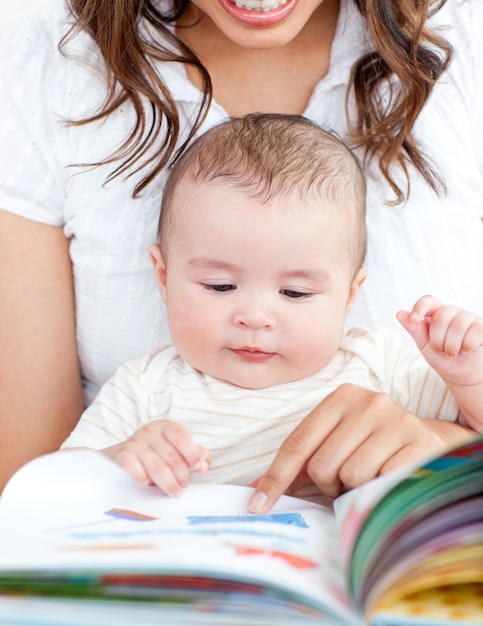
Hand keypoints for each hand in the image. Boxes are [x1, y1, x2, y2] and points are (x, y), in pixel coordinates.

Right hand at [102, 420, 210, 496]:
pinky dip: (140, 475)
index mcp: (166, 427)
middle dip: (181, 475)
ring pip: (156, 466)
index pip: (181, 436)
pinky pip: (131, 465)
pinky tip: (146, 482)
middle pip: (171, 456)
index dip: (192, 452)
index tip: (198, 468)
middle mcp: (150, 432)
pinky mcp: (121, 455)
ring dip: (168, 482)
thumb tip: (204, 465)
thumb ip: (195, 455)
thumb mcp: (177, 450)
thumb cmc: (156, 455)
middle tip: (184, 486)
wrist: (122, 457)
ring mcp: (134, 442)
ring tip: (175, 492)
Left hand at [248, 384, 474, 512]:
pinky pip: (380, 483)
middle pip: (322, 465)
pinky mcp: (419, 443)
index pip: (297, 443)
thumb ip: (302, 460)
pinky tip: (387, 478)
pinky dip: (377, 490)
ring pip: (350, 476)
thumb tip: (258, 491)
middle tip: (345, 480)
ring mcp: (396, 421)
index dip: (275, 478)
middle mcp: (368, 402)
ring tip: (368, 476)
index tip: (257, 505)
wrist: (428, 440)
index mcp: (341, 397)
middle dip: (328, 484)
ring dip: (353, 489)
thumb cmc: (371, 444)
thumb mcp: (337, 439)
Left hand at [397, 295, 482, 385]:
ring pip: (458, 324)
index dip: (420, 307)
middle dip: (438, 338)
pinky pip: (475, 331)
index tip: (414, 319)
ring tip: (452, 354)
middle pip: (442, 315)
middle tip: (441, 351)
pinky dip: (467, 346)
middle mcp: (452, 312)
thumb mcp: (424, 345)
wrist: (462, 374)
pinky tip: (466, 351)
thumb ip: (414, 329)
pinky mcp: (482, 327)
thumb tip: (400, 313)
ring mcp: (469, 318)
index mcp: (435, 314)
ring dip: (452, 346)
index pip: (429, 301)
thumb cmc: (442, 358)